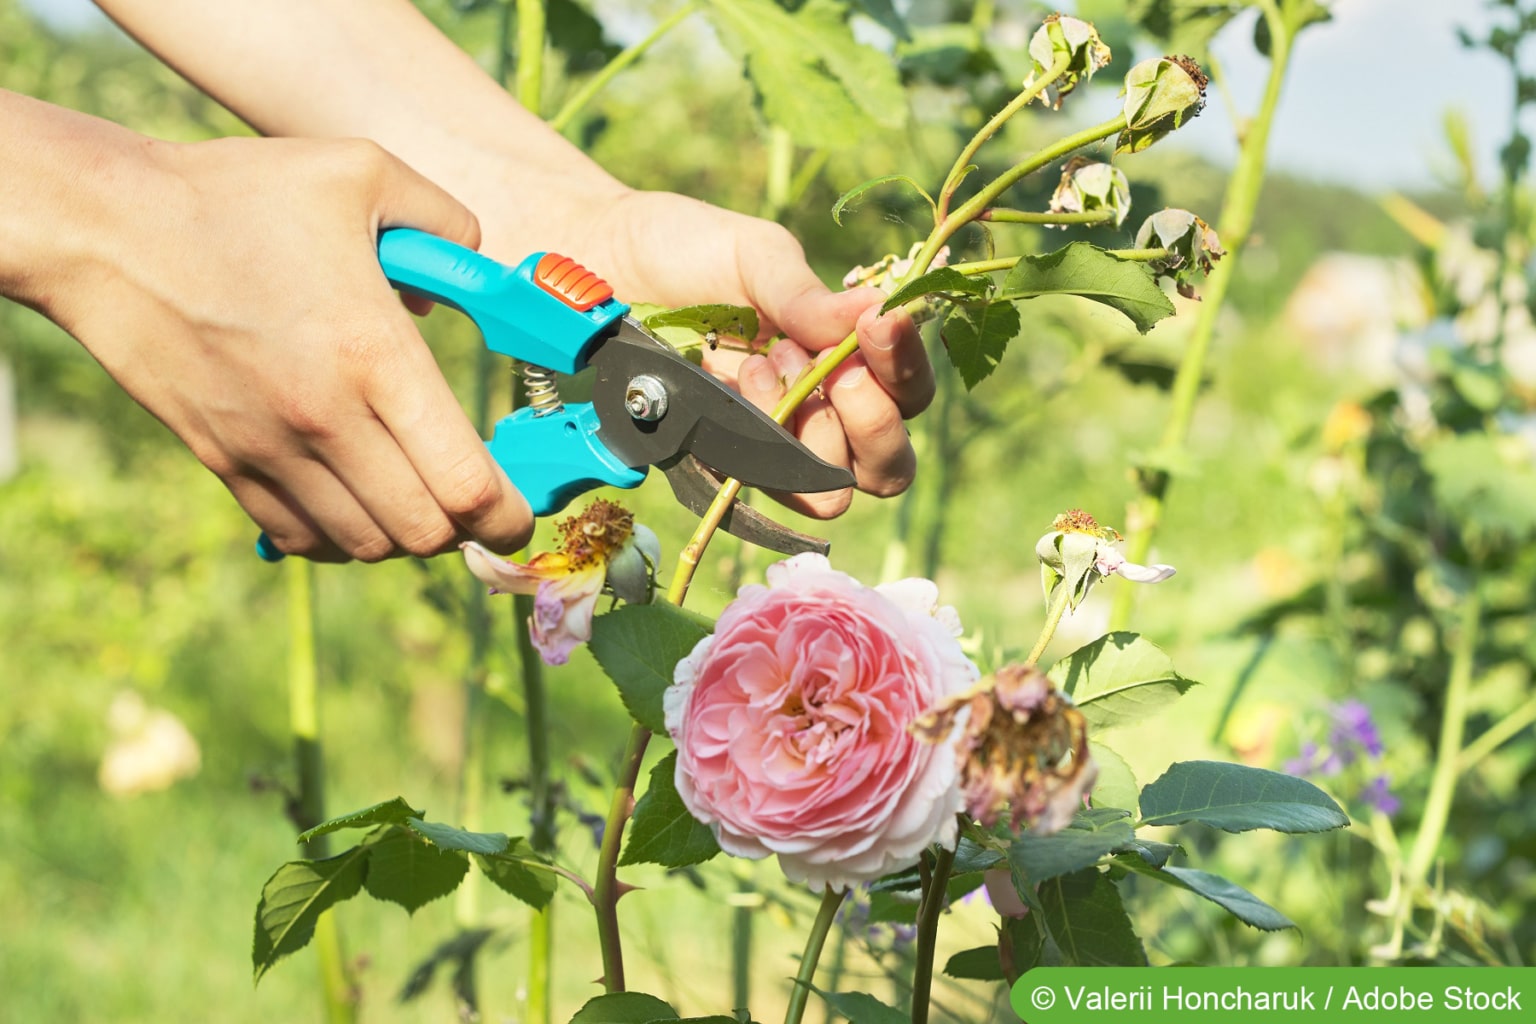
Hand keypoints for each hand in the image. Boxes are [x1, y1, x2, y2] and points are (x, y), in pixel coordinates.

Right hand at [27, 121, 532, 560]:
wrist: (109, 231)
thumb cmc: (238, 197)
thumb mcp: (361, 172)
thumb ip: (446, 218)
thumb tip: (477, 269)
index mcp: (374, 354)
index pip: (464, 484)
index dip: (508, 516)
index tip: (521, 514)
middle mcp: (326, 417)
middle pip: (426, 532)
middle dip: (466, 529)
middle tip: (477, 501)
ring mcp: (272, 449)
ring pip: (368, 546)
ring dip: (407, 533)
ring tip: (419, 493)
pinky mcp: (228, 463)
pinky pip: (305, 540)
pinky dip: (346, 538)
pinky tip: (359, 500)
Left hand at [532, 191, 934, 518]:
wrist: (593, 262)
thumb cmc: (680, 249)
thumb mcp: (752, 253)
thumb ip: (806, 293)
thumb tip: (878, 310)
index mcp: (842, 356)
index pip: (907, 392)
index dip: (907, 370)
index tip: (881, 325)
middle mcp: (816, 411)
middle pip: (886, 465)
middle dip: (871, 421)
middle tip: (838, 371)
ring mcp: (767, 445)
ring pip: (832, 490)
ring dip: (810, 431)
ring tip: (764, 364)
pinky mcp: (716, 464)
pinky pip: (758, 488)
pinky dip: (757, 443)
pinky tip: (732, 381)